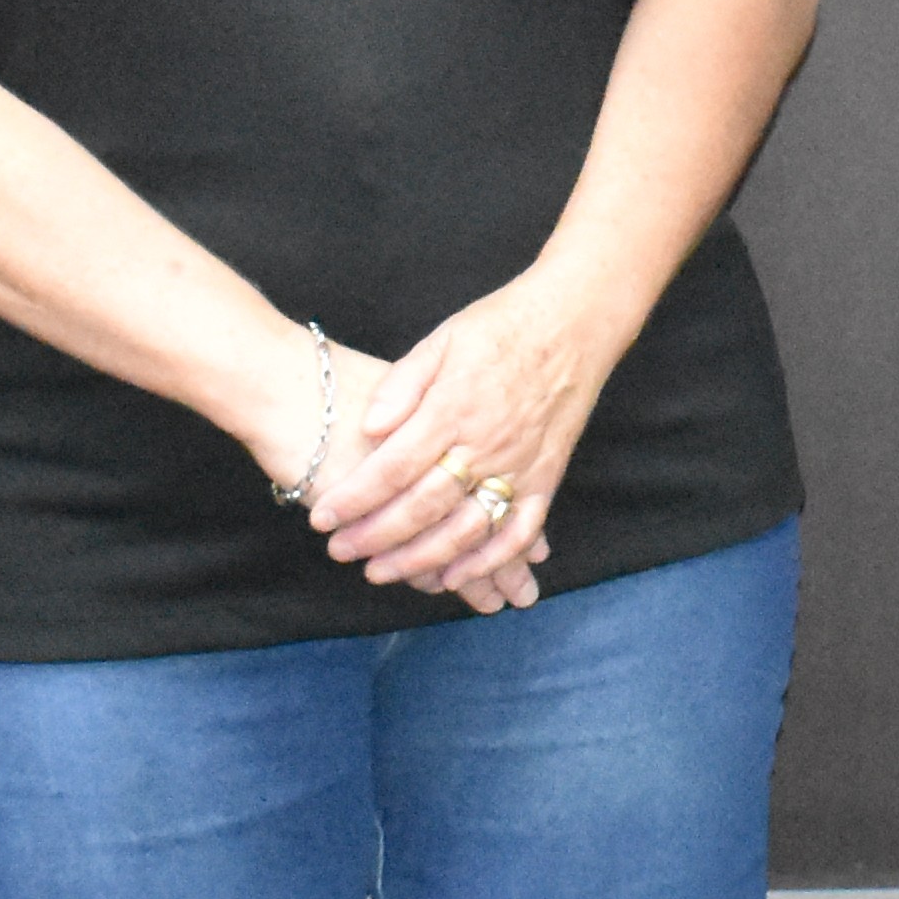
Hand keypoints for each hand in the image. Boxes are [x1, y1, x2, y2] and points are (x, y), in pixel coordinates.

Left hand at [314, 268, 633, 608]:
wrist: (574, 321)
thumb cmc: (502, 325)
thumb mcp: (442, 339)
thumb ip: (402, 384)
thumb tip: (369, 426)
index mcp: (452, 408)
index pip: (393, 467)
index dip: (355, 499)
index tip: (323, 519)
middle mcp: (485, 444)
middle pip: (422, 506)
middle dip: (374, 537)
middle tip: (340, 552)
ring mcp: (519, 465)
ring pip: (465, 529)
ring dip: (421, 559)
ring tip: (383, 572)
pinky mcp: (546, 477)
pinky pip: (518, 531)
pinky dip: (488, 560)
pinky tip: (455, 578)